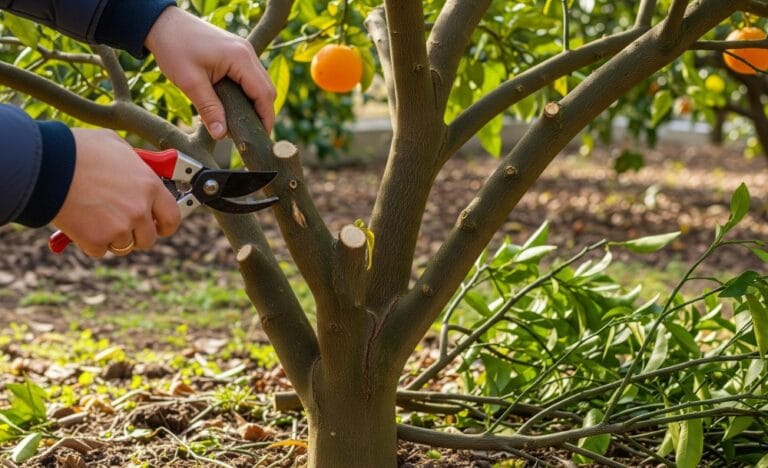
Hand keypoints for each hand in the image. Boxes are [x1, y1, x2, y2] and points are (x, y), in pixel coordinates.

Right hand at [52, 129, 179, 256]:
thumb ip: (135, 163)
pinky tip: (81, 224)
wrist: (45, 164)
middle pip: (148, 239)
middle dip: (136, 234)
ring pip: (124, 246)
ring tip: (96, 218)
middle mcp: (139, 209)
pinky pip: (100, 251)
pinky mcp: (97, 240)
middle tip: (121, 224)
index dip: (165, 224)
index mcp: (150, 186)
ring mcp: (119, 227)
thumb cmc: (78, 150)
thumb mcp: (116, 146)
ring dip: (113, 237)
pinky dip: (91, 242)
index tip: (158, 225)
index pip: (173, 218)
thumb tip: (141, 166)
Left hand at [145, 7, 276, 137]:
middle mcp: (247, 53)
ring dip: (253, 104)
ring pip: (259, 84)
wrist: (163, 24)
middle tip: (247, 134)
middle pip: (267, 90)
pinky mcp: (236, 53)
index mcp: (240, 58)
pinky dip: (246, 93)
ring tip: (238, 122)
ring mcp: (243, 51)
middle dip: (261, 113)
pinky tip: (232, 105)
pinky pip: (249, 77)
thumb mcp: (190, 82)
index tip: (259, 137)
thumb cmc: (174, 47)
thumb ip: (209, 109)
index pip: (264, 94)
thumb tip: (221, 135)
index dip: (266, 118)